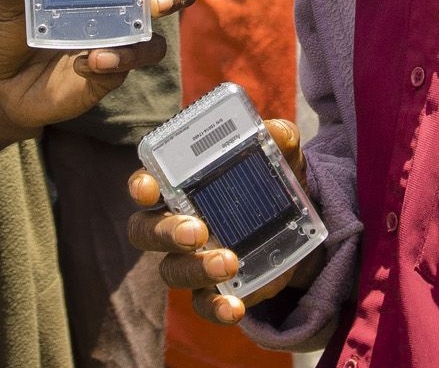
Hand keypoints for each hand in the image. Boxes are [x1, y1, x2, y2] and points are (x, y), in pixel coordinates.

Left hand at [0, 0, 197, 138]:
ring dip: (149, 37)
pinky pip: (130, 66)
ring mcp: (117, 42)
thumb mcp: (2, 6)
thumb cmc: (2, 37)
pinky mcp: (112, 73)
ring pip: (159, 36)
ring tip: (127, 36)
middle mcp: (116, 7)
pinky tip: (86, 62)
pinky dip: (117, 61)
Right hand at [127, 118, 309, 325]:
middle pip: (146, 231)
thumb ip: (279, 139)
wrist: (297, 225)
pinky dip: (215, 307)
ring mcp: (191, 258)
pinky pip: (202, 303)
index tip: (149, 188)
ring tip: (229, 262)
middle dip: (165, 232)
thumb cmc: (271, 180)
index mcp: (180, 184)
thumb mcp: (281, 157)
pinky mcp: (214, 287)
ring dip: (195, 268)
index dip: (141, 186)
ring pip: (172, 270)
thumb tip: (277, 132)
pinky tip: (234, 307)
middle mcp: (175, 222)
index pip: (146, 183)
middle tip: (196, 230)